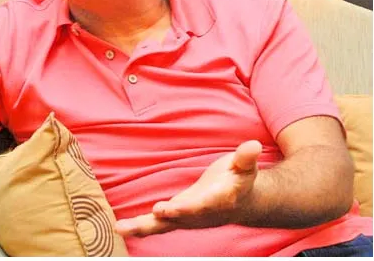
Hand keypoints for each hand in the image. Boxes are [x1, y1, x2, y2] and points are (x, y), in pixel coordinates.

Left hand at [115, 140, 261, 237]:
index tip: (169, 208)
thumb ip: (246, 158)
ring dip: (143, 226)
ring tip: (122, 228)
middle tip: (154, 214)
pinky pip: (157, 224)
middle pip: (181, 218)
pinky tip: (121, 228)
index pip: (203, 205)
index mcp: (219, 201)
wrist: (242, 204)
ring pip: (164, 225)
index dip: (187, 208)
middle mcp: (201, 214)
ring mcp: (187, 219)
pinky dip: (140, 227)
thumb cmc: (240, 180)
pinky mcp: (177, 218)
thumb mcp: (246, 167)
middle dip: (167, 217)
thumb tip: (252, 145)